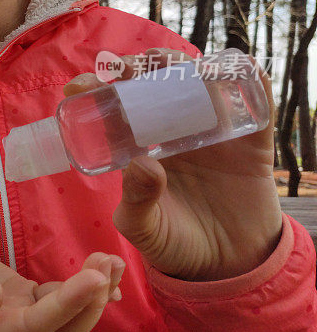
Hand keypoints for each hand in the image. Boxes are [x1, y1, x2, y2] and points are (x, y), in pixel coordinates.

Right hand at [0, 228, 123, 331]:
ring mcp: (10, 322)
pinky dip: (84, 291)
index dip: (63, 309)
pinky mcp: (19, 303)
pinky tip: (103, 270)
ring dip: (92, 297)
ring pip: (64, 326)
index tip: (91, 278)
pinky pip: (58, 305)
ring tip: (111, 260)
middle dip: (87, 305)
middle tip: (106, 263)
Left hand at [64, 47, 282, 280]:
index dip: (95, 89)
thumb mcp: (144, 228)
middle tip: (124, 68)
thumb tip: (143, 163)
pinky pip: (251, 102)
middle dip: (135, 68)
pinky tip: (231, 68)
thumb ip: (137, 201)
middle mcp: (170, 130)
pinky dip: (246, 78)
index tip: (79, 86)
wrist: (228, 267)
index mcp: (138, 145)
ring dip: (180, 65)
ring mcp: (209, 130)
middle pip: (151, 84)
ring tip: (168, 65)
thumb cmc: (174, 243)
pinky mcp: (248, 139)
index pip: (112, 108)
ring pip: (195, 83)